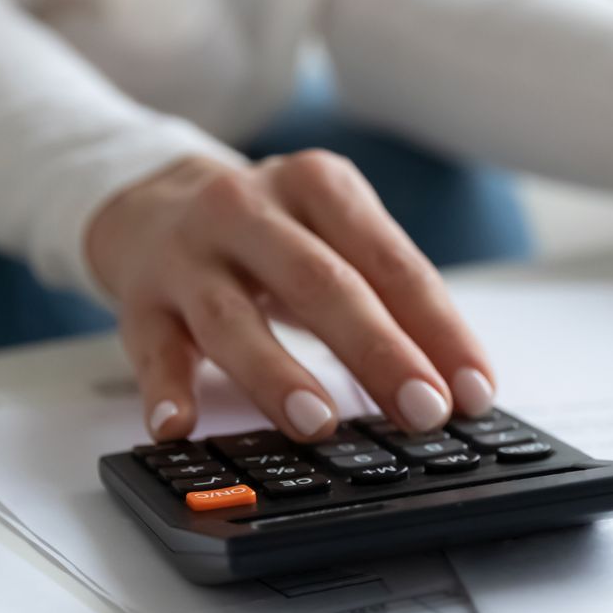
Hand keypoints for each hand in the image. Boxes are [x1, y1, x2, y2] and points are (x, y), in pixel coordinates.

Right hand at [86, 151, 496, 442]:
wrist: (151, 202)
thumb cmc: (271, 234)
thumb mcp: (334, 238)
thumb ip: (389, 299)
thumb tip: (455, 383)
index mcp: (319, 186)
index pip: (392, 263)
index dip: (439, 330)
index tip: (473, 390)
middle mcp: (249, 209)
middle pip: (321, 284)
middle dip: (378, 351)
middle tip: (423, 411)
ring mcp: (188, 254)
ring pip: (233, 318)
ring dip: (277, 375)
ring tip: (318, 424)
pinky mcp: (139, 299)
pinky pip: (152, 348)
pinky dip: (166, 388)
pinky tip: (180, 427)